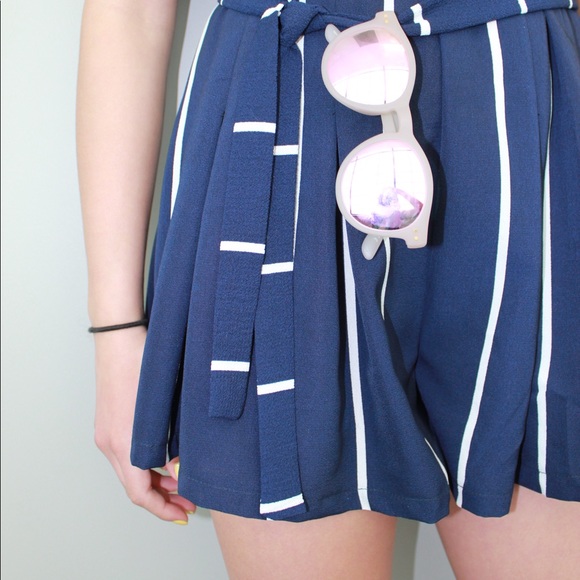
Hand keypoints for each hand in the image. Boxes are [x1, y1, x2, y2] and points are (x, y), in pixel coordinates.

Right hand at [93, 327, 195, 522]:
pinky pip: (125, 455)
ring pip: (129, 472)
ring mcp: (106, 433)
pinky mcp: (108, 423)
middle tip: (188, 503)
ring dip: (154, 483)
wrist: (120, 337)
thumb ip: (173, 439)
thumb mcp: (165, 404)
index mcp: (124, 443)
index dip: (163, 509)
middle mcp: (110, 443)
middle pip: (134, 487)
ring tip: (180, 485)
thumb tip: (185, 464)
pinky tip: (164, 461)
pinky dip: (144, 466)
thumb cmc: (144, 364)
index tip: (184, 514)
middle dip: (162, 499)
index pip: (141, 493)